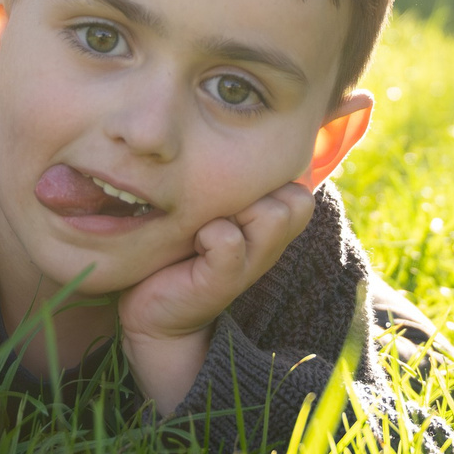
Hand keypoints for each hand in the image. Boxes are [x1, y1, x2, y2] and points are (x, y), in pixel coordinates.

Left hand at [117, 182, 316, 414]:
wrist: (155, 312)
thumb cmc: (180, 247)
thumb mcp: (210, 206)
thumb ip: (230, 182)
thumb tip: (235, 141)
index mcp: (274, 220)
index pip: (298, 177)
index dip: (264, 173)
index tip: (228, 190)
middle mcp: (272, 242)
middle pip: (296, 196)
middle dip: (253, 189)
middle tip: (216, 206)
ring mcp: (254, 263)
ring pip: (273, 214)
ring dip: (232, 209)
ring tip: (204, 224)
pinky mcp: (227, 281)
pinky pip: (229, 240)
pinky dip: (208, 235)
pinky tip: (193, 245)